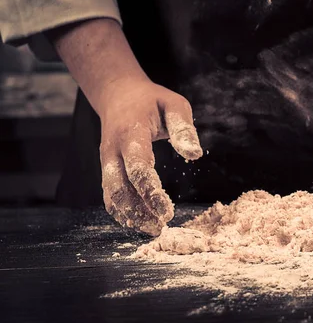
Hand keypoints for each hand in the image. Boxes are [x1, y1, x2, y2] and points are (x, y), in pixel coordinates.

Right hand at [98, 78, 202, 234]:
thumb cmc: (152, 100)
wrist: (118, 94)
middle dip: (139, 210)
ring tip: (154, 228)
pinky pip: (109, 194)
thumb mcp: (174, 104)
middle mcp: (112, 150)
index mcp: (130, 133)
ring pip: (112, 195)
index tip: (167, 211)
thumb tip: (195, 154)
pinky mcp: (106, 168)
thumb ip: (183, 128)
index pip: (138, 168)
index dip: (151, 192)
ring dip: (131, 215)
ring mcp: (106, 161)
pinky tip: (139, 221)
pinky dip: (122, 211)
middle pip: (119, 188)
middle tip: (161, 226)